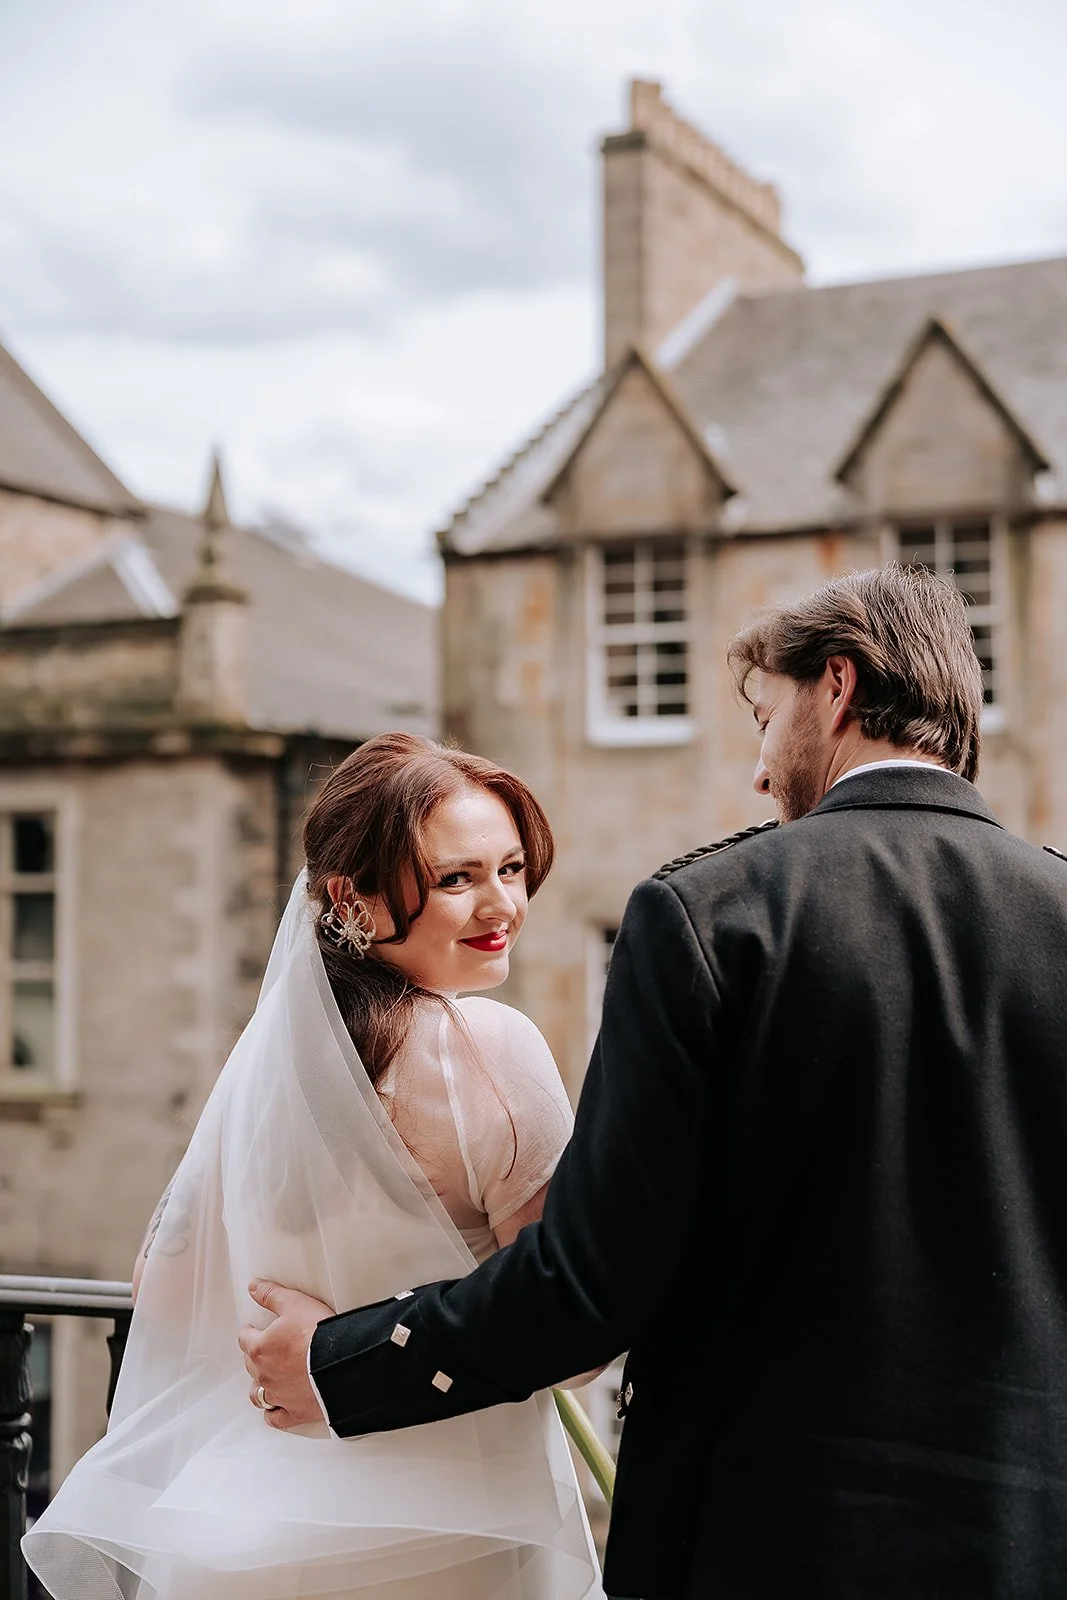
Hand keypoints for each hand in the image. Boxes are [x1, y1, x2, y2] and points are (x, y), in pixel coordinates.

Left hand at [238, 1279, 333, 1429]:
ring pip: (257, 1394)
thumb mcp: (294, 1303)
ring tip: (265, 1379)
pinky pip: (275, 1417)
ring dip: (259, 1386)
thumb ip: (271, 1295)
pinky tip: (275, 1408)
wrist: (340, 1365)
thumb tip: (254, 1287)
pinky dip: (272, 1412)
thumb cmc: (317, 1334)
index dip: (249, 1332)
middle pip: (250, 1366)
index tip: (252, 1330)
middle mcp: (263, 1375)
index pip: (245, 1339)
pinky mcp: (293, 1412)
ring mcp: (277, 1396)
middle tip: (263, 1349)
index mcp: (260, 1348)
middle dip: (255, 1357)